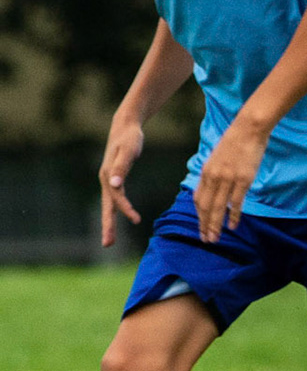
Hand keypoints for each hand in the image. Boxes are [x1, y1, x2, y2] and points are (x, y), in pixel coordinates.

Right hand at [99, 117, 145, 246]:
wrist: (125, 126)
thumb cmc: (129, 137)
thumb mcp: (128, 150)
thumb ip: (121, 167)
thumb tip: (113, 184)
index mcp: (108, 175)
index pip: (117, 198)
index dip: (126, 209)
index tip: (137, 220)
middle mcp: (106, 180)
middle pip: (106, 207)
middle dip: (107, 226)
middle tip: (107, 244)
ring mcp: (109, 180)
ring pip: (110, 205)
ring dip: (110, 222)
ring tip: (110, 240)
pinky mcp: (115, 178)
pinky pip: (115, 199)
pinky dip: (118, 209)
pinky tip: (122, 215)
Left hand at [193, 118, 268, 242]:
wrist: (248, 129)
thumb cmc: (235, 142)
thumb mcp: (218, 157)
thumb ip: (214, 173)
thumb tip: (214, 187)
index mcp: (206, 172)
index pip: (199, 199)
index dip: (199, 215)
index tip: (202, 227)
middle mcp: (213, 177)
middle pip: (206, 207)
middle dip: (204, 225)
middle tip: (206, 240)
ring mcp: (228, 178)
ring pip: (218, 207)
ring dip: (215, 225)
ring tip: (215, 238)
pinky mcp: (243, 179)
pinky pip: (236, 202)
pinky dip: (233, 215)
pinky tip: (233, 226)